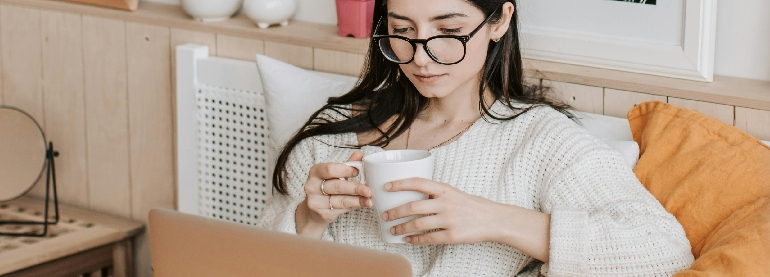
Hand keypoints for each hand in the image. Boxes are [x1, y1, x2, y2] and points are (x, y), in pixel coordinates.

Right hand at [296, 151, 372, 236]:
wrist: (312, 211)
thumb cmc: (325, 188)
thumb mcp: (333, 175)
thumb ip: (346, 165)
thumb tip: (359, 154)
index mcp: (315, 172)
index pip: (330, 169)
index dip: (345, 170)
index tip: (358, 171)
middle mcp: (312, 187)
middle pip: (337, 186)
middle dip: (355, 188)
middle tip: (368, 190)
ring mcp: (315, 202)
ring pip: (341, 200)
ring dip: (358, 200)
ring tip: (369, 199)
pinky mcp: (322, 214)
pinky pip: (342, 209)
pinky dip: (354, 206)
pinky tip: (363, 204)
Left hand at [380, 178, 507, 244]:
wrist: (493, 219)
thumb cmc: (472, 205)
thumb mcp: (454, 193)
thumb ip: (436, 194)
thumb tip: (411, 197)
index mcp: (445, 189)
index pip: (418, 182)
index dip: (399, 184)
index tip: (386, 187)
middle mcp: (446, 203)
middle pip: (413, 207)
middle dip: (395, 212)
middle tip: (384, 215)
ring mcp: (449, 220)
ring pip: (417, 224)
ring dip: (401, 227)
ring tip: (392, 229)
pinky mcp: (453, 235)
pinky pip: (429, 238)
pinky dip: (415, 240)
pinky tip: (407, 240)